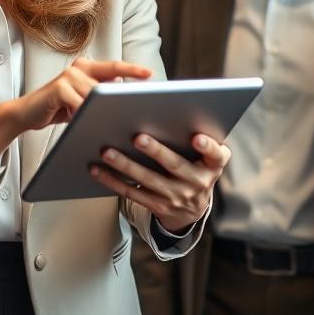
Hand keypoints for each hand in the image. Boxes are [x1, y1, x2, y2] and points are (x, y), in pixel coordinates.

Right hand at [16, 58, 152, 131]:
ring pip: (93, 96)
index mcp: (87, 67)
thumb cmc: (58, 107)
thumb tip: (122, 86)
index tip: (150, 74)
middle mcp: (78, 67)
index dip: (132, 69)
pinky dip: (81, 115)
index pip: (114, 67)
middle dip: (115, 100)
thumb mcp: (81, 100)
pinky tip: (78, 122)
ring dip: (95, 112)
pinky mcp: (58, 88)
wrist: (27, 113)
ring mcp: (68, 76)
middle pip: (106, 85)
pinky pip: (79, 104)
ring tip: (97, 123)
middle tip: (130, 111)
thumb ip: (98, 92)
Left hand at [90, 132, 229, 231]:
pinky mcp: (157, 206)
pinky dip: (112, 180)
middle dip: (156, 151)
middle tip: (138, 137)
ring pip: (148, 180)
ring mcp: (176, 196)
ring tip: (107, 151)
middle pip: (175, 165)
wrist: (193, 208)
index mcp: (212, 165)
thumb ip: (199, 136)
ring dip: (126, 165)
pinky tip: (97, 169)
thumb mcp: (207, 155)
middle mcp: (197, 182)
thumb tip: (170, 105)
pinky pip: (132, 193)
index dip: (208, 147)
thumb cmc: (196, 166)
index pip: (216, 155)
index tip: (197, 137)